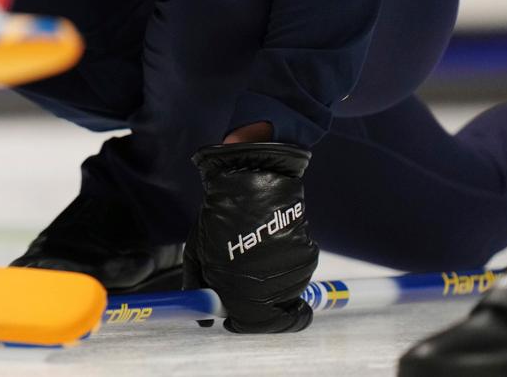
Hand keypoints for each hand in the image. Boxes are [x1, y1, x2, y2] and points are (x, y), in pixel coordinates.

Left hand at [182, 142, 317, 332]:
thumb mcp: (198, 252)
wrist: (252, 180)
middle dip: (258, 313)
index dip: (239, 324)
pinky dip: (282, 270)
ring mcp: (294, 274)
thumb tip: (203, 319)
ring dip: (271, 290)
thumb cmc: (218, 216)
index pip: (249, 326)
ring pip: (285, 297)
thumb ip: (198, 287)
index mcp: (240, 291)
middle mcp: (272, 289)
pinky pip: (295, 276)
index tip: (231, 318)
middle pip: (273, 318)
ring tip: (252, 259)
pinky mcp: (308, 258)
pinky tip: (267, 248)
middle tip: (243, 296)